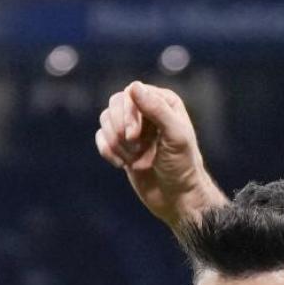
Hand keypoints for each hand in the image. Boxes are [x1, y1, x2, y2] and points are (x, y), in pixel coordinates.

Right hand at [94, 81, 223, 228]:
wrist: (176, 197)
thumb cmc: (182, 166)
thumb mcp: (175, 136)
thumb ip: (156, 109)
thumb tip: (133, 86)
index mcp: (164, 102)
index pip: (132, 92)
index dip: (128, 113)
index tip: (134, 136)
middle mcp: (147, 111)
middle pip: (115, 103)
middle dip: (120, 127)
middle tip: (135, 148)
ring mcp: (133, 128)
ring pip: (105, 119)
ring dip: (116, 142)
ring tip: (134, 158)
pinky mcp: (121, 145)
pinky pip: (101, 137)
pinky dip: (107, 151)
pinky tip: (123, 165)